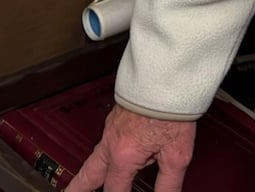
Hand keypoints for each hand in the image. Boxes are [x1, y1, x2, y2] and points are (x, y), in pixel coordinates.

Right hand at [64, 106, 194, 191]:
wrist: (167, 74)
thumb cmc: (171, 109)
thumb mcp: (176, 155)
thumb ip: (168, 184)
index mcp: (124, 155)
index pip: (114, 189)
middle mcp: (112, 141)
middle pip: (89, 173)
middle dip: (78, 187)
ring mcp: (112, 127)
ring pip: (95, 156)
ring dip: (88, 172)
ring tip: (82, 184)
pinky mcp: (117, 116)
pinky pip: (104, 141)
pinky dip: (100, 154)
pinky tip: (109, 157)